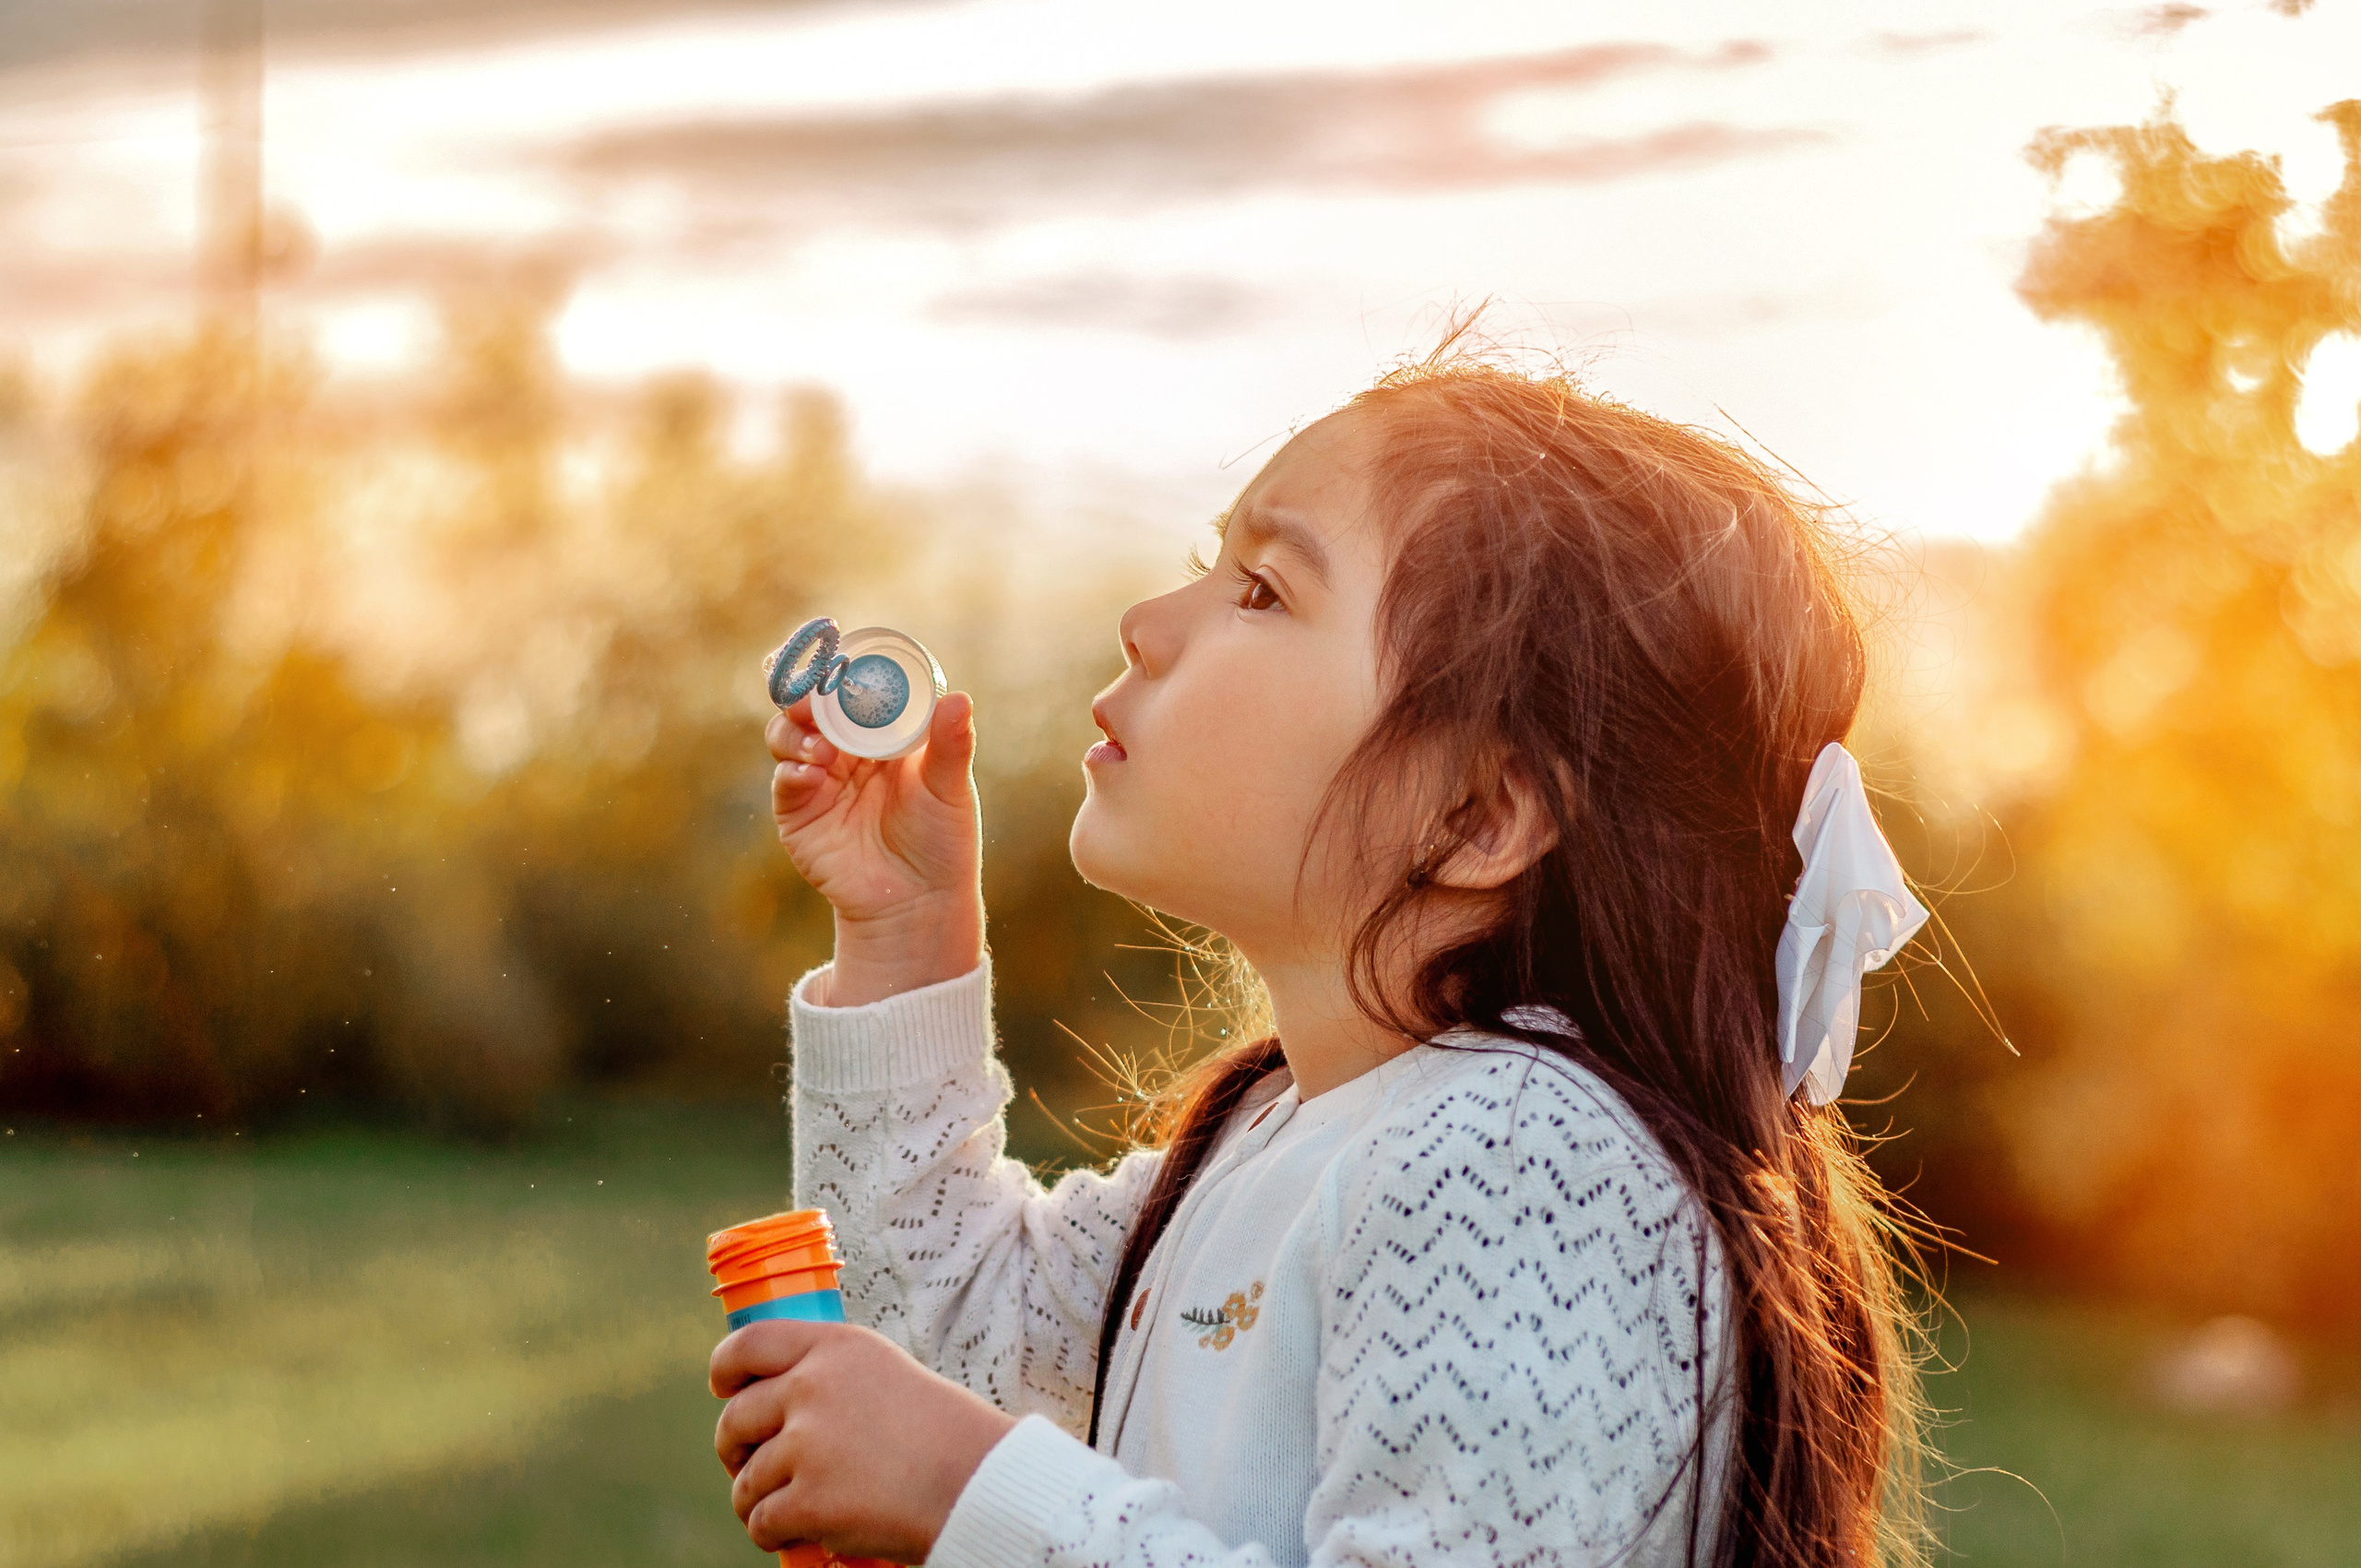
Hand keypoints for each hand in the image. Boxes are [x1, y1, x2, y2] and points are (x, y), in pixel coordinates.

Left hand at [713, 1320, 1017, 1563]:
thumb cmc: (942, 1435)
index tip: (724, 1389)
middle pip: (736, 1418)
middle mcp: (813, 1387)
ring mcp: (808, 1444)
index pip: (750, 1344)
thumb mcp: (885, 1374)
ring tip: (793, 1508)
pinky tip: (802, 1533)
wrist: (979, 1483)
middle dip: (736, 1448)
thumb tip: (771, 1398)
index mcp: (836, 1348)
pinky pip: (760, 1520)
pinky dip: (773, 1534)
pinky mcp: (809, 1499)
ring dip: (759, 1499)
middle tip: (754, 1465)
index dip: (726, 1369)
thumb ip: (831, 1376)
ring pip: (746, 1479)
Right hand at [767, 689, 984, 1004]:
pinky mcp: (798, 812)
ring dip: (797, 731)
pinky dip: (792, 770)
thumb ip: (951, 746)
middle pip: (810, 705)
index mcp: (880, 735)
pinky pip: (786, 780)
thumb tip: (959, 698)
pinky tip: (811, 772)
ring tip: (822, 747)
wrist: (917, 902)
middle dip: (804, 691)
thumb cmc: (940, 842)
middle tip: (811, 690)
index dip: (839, 667)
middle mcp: (844, 749)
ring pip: (788, 735)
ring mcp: (817, 778)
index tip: (833, 646)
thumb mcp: (950, 789)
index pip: (851, 688)